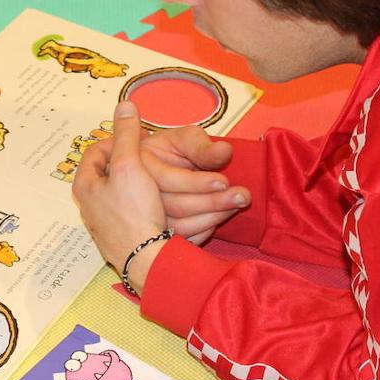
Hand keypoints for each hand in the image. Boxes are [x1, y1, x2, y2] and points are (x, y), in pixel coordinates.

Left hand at [72, 101, 168, 291]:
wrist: (146, 261)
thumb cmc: (133, 213)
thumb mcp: (129, 166)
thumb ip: (127, 135)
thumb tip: (125, 105)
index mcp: (86, 185)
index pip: (96, 150)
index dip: (118, 138)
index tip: (140, 137)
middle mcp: (92, 204)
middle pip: (113, 172)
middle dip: (137, 161)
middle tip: (155, 155)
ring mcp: (108, 222)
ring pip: (128, 192)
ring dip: (148, 182)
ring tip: (165, 176)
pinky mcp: (125, 236)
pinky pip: (138, 212)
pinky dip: (154, 203)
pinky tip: (169, 201)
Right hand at [139, 126, 251, 244]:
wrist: (163, 170)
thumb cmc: (175, 150)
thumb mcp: (185, 139)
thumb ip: (201, 145)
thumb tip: (225, 151)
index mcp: (139, 163)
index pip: (167, 179)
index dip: (197, 182)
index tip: (224, 182)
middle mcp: (136, 194)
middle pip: (174, 205)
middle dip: (212, 202)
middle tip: (243, 197)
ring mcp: (144, 217)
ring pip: (179, 227)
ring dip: (212, 218)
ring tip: (235, 206)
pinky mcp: (157, 233)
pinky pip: (182, 240)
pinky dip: (204, 232)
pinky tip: (218, 219)